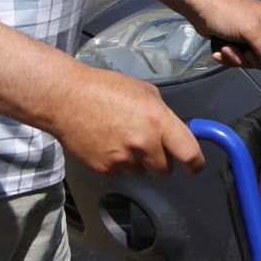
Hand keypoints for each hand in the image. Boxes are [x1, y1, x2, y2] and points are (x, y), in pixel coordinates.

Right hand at [51, 69, 204, 176]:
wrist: (65, 98)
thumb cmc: (106, 89)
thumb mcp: (145, 92)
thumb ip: (163, 115)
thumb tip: (174, 132)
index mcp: (157, 120)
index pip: (188, 153)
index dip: (195, 163)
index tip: (195, 166)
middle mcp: (142, 143)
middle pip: (165, 169)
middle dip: (161, 161)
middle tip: (149, 146)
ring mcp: (122, 159)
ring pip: (141, 170)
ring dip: (137, 161)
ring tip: (120, 138)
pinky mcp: (104, 169)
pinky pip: (119, 171)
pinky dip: (116, 162)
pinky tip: (106, 142)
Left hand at [193, 0, 260, 71]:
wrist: (201, 9)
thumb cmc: (228, 13)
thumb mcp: (251, 31)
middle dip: (259, 59)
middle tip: (247, 52)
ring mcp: (256, 38)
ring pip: (258, 61)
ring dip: (241, 59)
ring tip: (228, 48)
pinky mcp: (242, 44)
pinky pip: (244, 60)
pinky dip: (231, 58)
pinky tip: (221, 50)